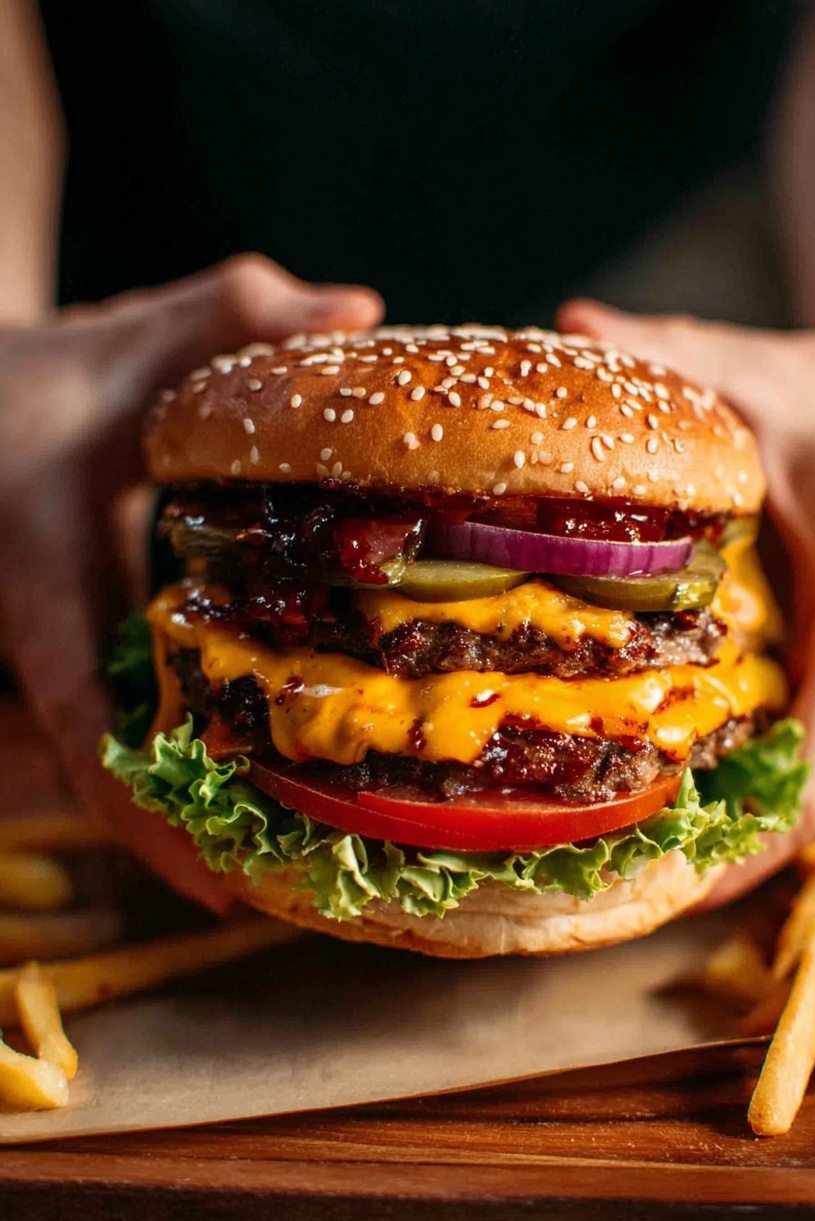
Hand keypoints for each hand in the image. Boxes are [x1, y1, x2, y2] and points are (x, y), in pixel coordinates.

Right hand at [0, 254, 382, 911]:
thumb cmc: (38, 375)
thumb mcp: (131, 336)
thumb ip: (232, 313)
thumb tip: (360, 310)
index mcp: (44, 592)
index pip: (90, 733)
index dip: (147, 821)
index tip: (220, 889)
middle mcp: (42, 649)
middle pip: (106, 787)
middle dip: (186, 850)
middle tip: (287, 899)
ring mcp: (56, 664)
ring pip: (113, 770)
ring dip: (185, 823)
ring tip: (286, 869)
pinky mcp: (79, 657)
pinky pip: (124, 732)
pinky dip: (182, 765)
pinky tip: (257, 784)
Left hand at [556, 298, 814, 902]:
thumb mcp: (779, 377)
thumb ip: (687, 358)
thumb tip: (575, 322)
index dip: (761, 843)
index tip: (681, 889)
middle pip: (814, 800)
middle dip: (726, 854)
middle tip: (613, 879)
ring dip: (733, 827)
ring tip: (623, 852)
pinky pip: (812, 754)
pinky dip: (747, 785)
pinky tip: (665, 785)